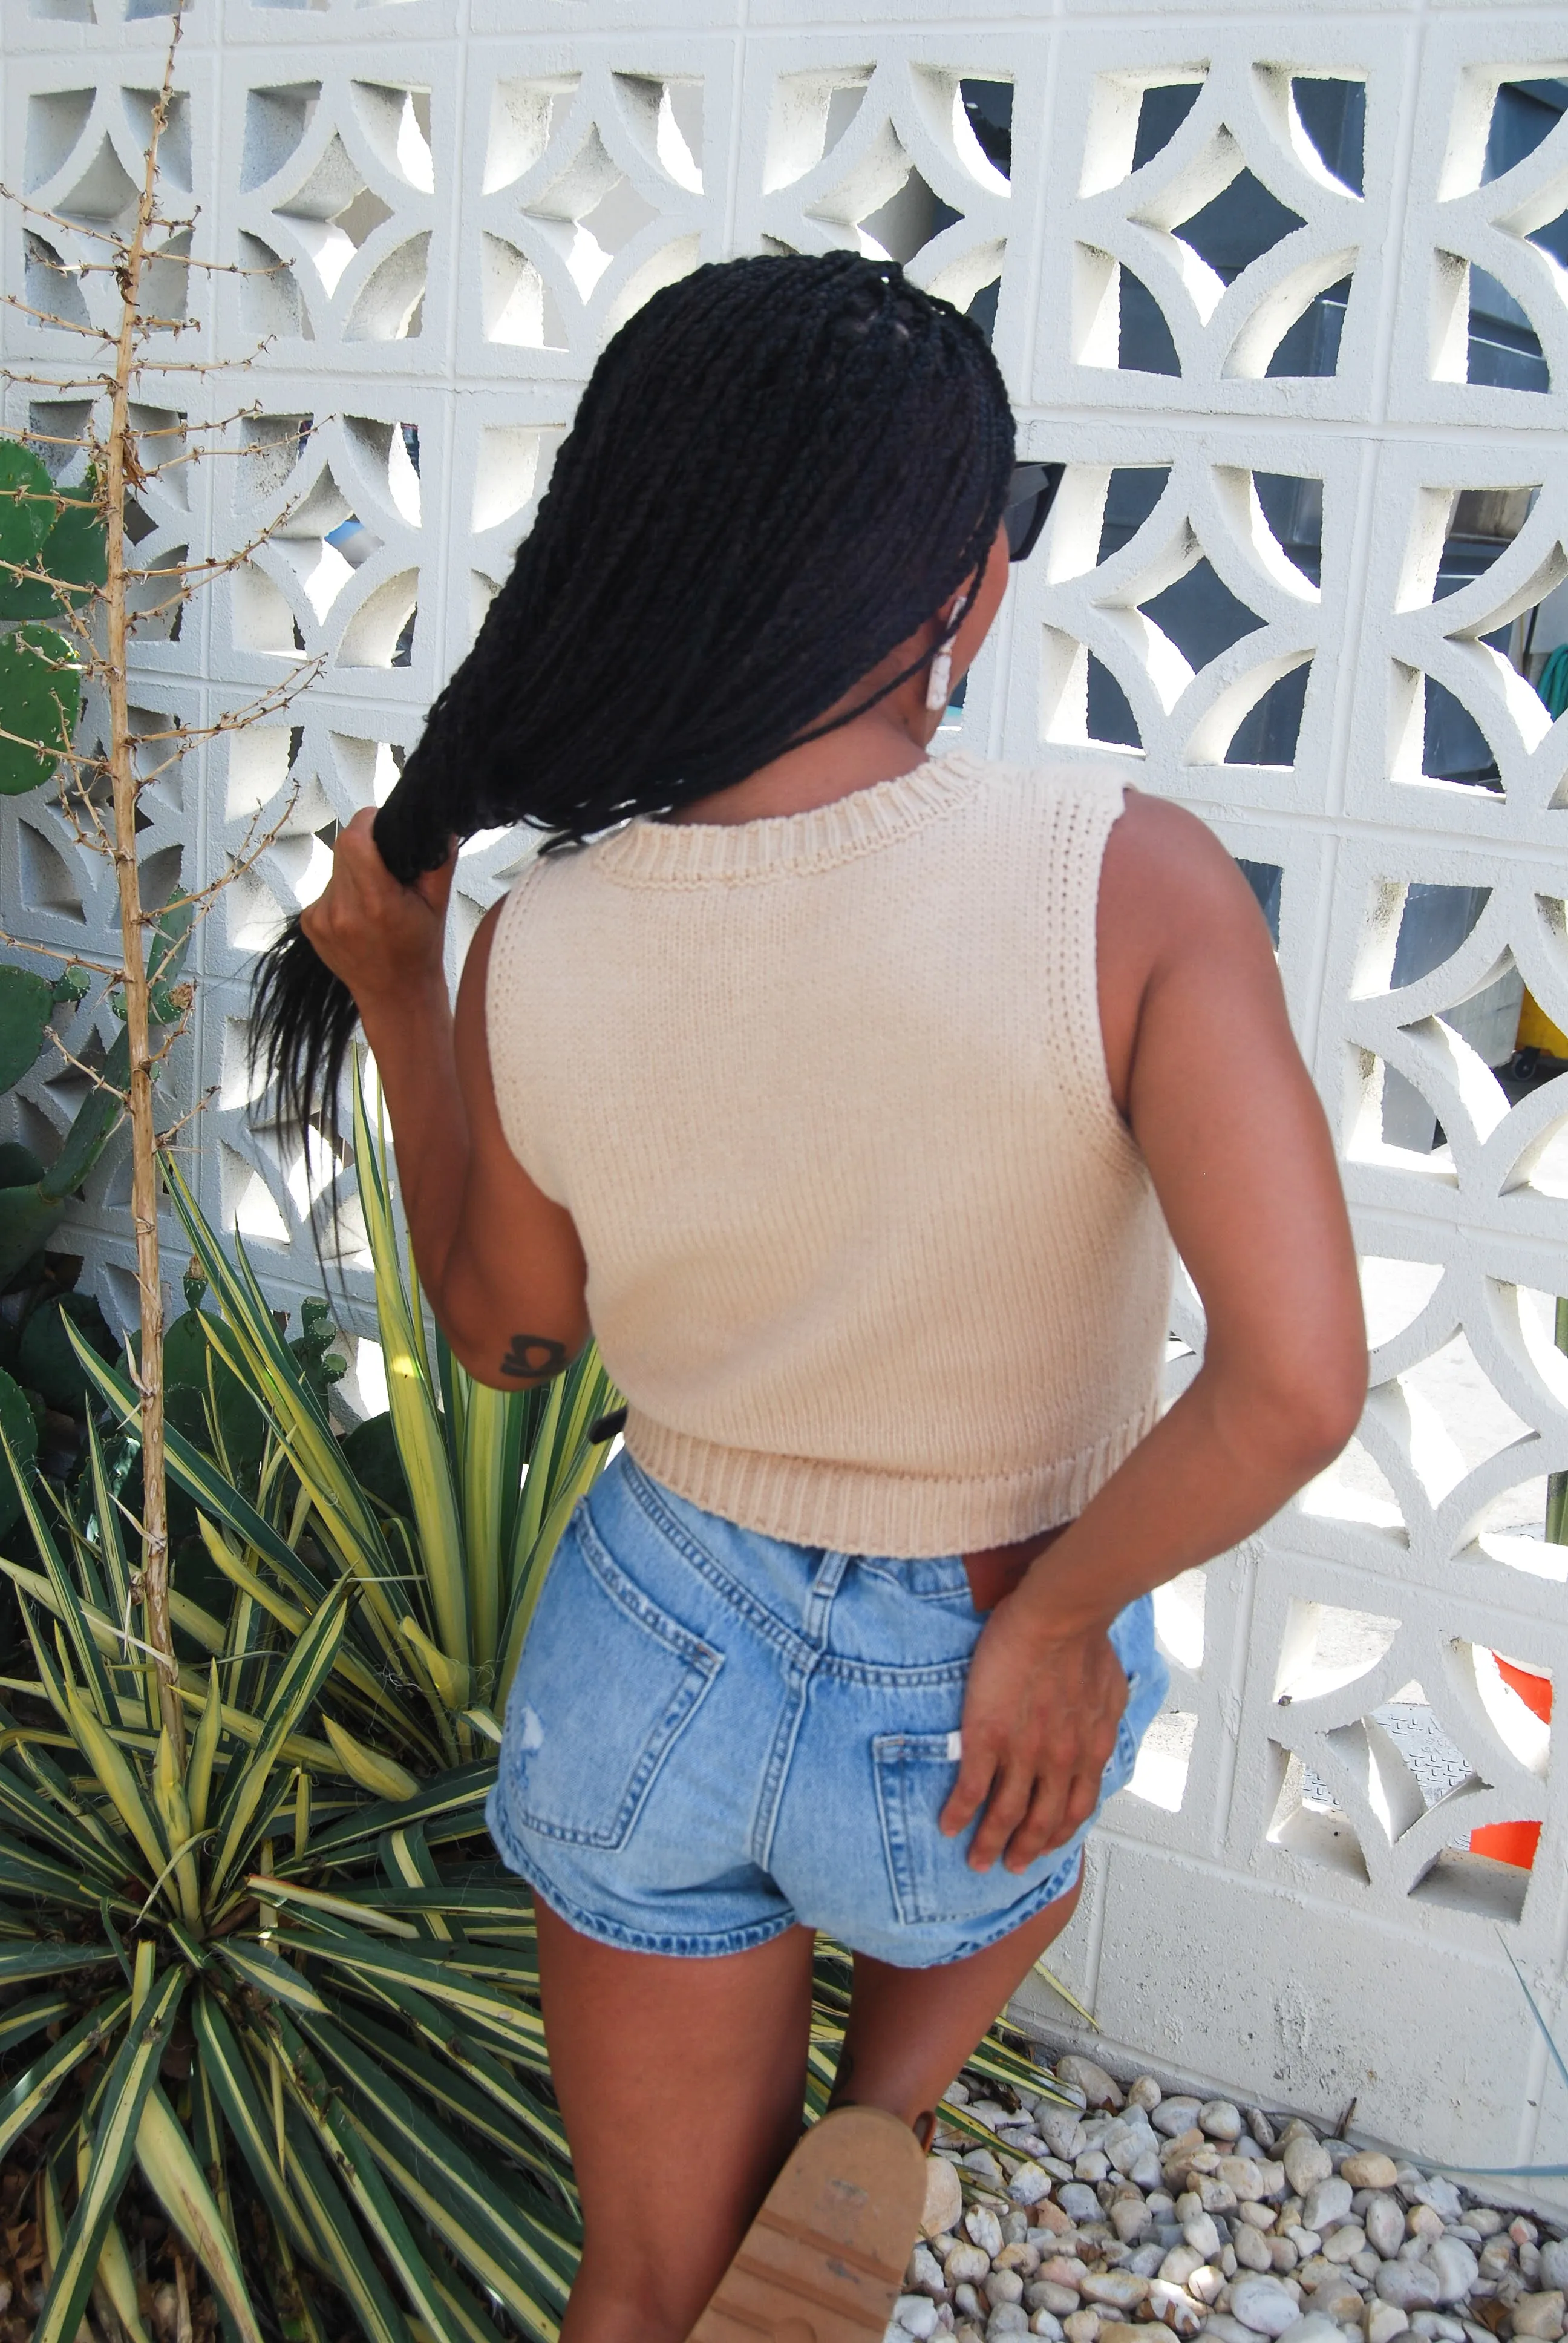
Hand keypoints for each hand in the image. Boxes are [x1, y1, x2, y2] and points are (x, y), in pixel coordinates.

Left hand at [299, 808, 456, 1007]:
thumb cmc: (419, 951)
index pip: (354, 839)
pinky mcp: (310, 924)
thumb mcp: (438, 904)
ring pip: (335, 869)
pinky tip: (359, 916)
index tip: (379, 825)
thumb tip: (440, 824)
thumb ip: (439, 860)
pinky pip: (326, 890)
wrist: (395, 995)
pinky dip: (342, 893)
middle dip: (364, 847)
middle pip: (344, 848)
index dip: (367, 823)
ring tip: (374, 899)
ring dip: (354, 872)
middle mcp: (343, 911)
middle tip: (385, 867)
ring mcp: (322, 919)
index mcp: (377, 903)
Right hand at [940, 1598, 1127, 1873]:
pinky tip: (947, 1825)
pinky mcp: (987, 1738)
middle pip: (1040, 1823)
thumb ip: (1103, 1717)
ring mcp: (1022, 1754)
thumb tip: (1102, 1726)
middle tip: (1008, 1867)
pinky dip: (960, 1813)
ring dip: (989, 1844)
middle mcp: (1059, 1763)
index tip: (1047, 1845)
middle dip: (1023, 1851)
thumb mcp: (1110, 1690)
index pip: (1076, 1808)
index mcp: (1088, 1752)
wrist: (1060, 1617)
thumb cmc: (1086, 1642)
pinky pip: (971, 1789)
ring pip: (1005, 1815)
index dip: (1059, 1833)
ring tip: (976, 1861)